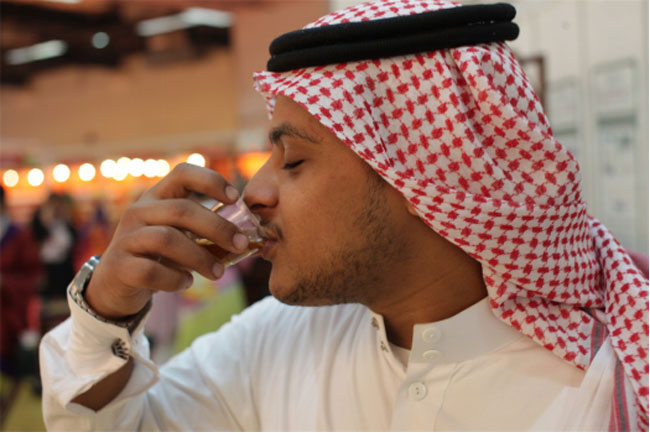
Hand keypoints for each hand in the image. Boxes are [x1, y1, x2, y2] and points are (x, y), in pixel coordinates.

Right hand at [85, 163, 247, 319]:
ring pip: (167, 240)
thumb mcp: (179, 234)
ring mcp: (126, 238)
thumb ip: (205, 229)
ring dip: (200, 257)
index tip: (236, 197)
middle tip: (241, 244)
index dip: (211, 181)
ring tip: (219, 272)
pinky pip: (151, 270)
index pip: (183, 173)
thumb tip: (248, 235)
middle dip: (217, 227)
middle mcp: (138, 211)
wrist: (116, 283)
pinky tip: (186, 283)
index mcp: (157, 197)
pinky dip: (174, 278)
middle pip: (181, 210)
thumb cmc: (159, 254)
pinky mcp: (119, 266)